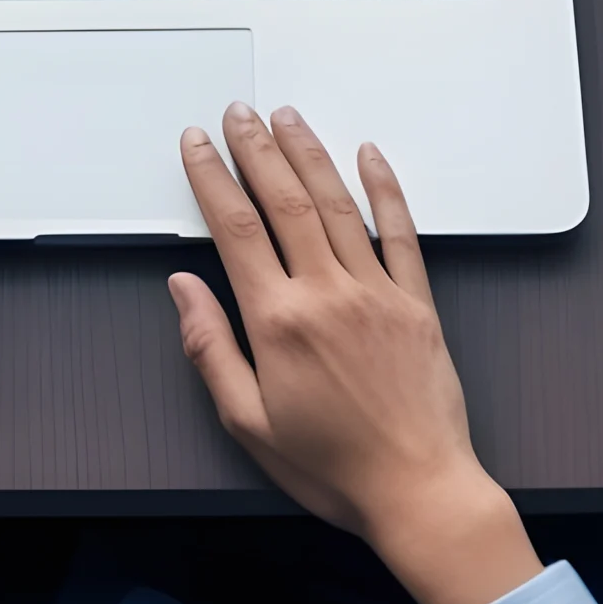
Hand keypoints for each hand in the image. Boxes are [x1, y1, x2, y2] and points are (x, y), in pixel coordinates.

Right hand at [170, 105, 539, 603]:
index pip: (236, 228)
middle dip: (256, 149)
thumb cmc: (332, 467)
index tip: (197, 145)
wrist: (419, 491)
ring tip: (287, 117)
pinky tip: (369, 156)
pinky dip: (384, 189)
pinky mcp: (416, 302)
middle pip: (284, 201)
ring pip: (336, 204)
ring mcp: (376, 293)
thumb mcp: (249, 423)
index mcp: (279, 322)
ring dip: (309, 154)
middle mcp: (327, 294)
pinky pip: (399, 233)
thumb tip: (183, 289)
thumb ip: (210, 349)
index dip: (212, 178)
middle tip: (238, 112)